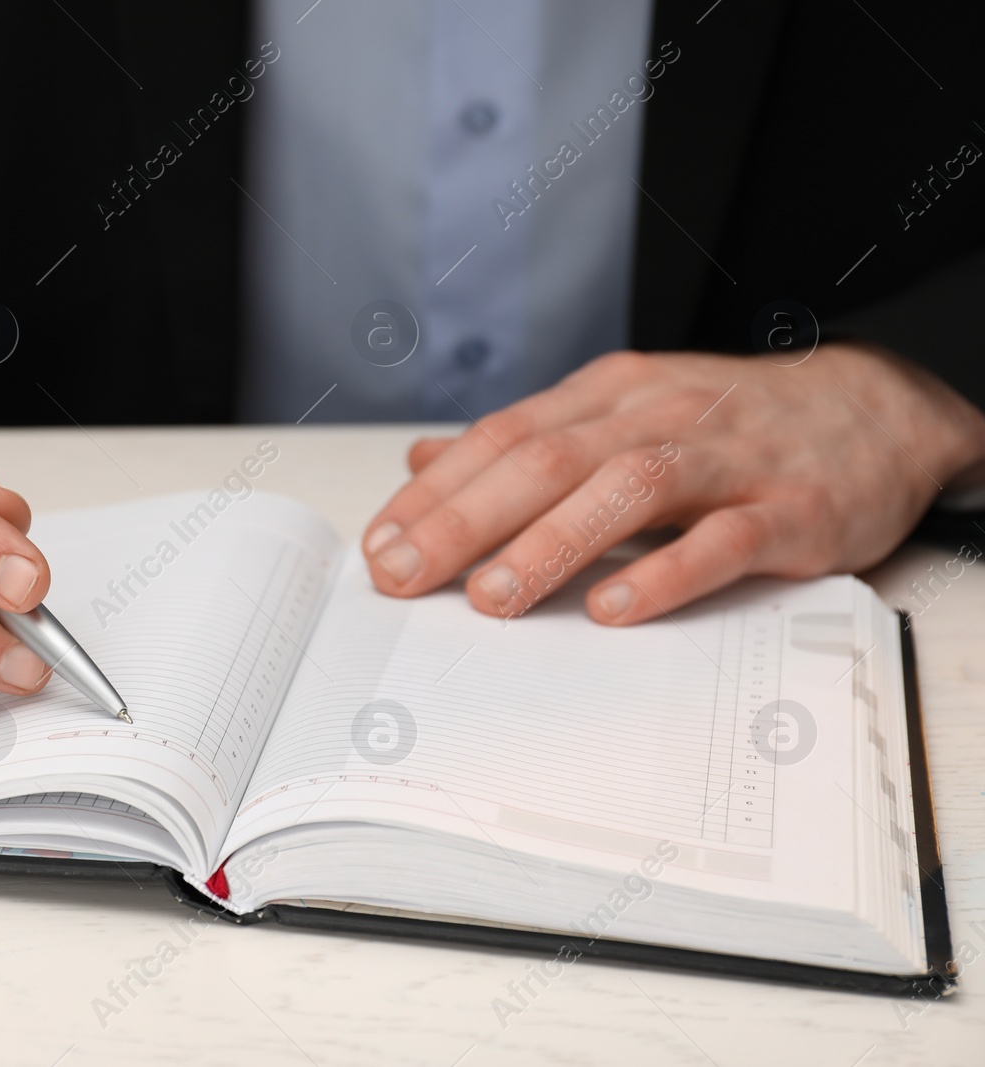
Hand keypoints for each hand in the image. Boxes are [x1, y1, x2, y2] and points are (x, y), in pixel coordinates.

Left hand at [362, 344, 984, 622]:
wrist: (877, 411)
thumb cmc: (729, 424)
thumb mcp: (619, 413)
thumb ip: (524, 440)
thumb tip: (424, 462)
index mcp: (609, 395)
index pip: (504, 437)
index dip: (437, 492)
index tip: (380, 545)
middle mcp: (657, 416)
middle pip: (546, 460)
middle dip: (465, 520)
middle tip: (404, 576)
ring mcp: (726, 459)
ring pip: (625, 490)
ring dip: (550, 544)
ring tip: (489, 599)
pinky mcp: (790, 509)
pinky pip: (722, 539)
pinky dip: (664, 572)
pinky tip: (612, 608)